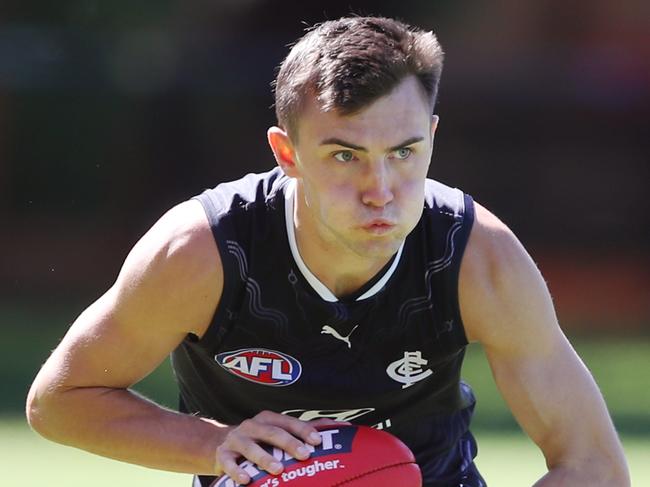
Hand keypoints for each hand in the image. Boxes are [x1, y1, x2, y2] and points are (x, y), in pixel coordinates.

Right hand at [215, 410, 346, 483]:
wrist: (219, 445)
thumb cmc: (259, 439)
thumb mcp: (279, 430)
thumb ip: (307, 429)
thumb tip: (343, 426)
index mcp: (269, 419)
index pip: (289, 422)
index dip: (303, 430)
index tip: (317, 441)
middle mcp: (253, 425)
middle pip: (272, 432)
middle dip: (289, 443)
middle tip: (304, 455)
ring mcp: (236, 439)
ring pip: (250, 447)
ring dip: (264, 457)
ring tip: (278, 469)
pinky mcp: (222, 455)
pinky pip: (229, 462)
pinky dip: (237, 471)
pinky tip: (246, 480)